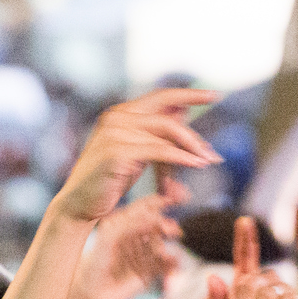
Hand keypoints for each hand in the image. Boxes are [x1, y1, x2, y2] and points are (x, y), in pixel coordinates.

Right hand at [53, 88, 220, 227]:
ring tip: (209, 162)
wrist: (81, 204)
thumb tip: (185, 116)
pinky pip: (160, 151)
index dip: (189, 94)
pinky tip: (197, 164)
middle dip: (195, 128)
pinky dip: (182, 158)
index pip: (161, 96)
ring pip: (167, 131)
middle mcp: (117, 116)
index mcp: (122, 113)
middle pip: (167, 111)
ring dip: (192, 148)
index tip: (214, 95)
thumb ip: (158, 137)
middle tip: (216, 149)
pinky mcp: (118, 151)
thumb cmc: (110, 182)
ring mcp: (116, 131)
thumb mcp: (138, 155)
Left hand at [67, 194, 181, 298]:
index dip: (156, 204)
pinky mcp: (146, 274)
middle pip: (155, 228)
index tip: (169, 201)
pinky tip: (174, 264)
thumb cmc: (93, 263)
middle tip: (172, 230)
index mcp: (121, 226)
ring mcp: (140, 256)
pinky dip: (170, 265)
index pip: (142, 210)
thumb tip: (154, 217)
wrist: (90, 294)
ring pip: (161, 247)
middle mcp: (133, 239)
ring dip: (168, 247)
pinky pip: (163, 267)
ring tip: (167, 253)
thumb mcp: (109, 236)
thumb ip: (130, 224)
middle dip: (165, 227)